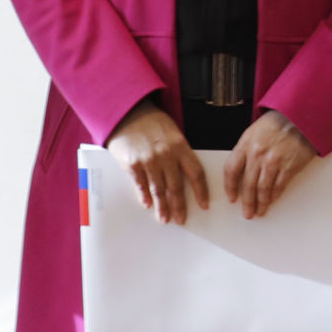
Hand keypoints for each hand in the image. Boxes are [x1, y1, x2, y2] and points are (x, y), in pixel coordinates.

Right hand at [107, 99, 209, 224]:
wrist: (127, 112)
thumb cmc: (151, 122)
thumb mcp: (173, 133)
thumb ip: (179, 153)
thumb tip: (184, 176)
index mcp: (181, 147)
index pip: (196, 173)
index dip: (201, 191)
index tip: (204, 205)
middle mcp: (167, 155)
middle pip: (177, 186)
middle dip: (180, 206)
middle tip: (181, 219)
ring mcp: (149, 160)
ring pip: (159, 189)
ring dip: (162, 207)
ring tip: (165, 218)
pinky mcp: (132, 164)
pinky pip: (141, 184)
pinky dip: (145, 196)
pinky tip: (148, 205)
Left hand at [223, 110, 317, 219]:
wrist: (301, 116)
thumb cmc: (279, 122)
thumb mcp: (255, 131)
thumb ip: (246, 149)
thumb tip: (241, 170)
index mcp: (246, 144)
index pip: (231, 170)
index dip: (230, 187)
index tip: (232, 197)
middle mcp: (257, 154)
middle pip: (247, 184)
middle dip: (246, 202)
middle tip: (247, 212)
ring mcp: (273, 161)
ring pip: (262, 189)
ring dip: (261, 203)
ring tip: (260, 211)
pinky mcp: (289, 166)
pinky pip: (279, 186)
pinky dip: (275, 196)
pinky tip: (272, 200)